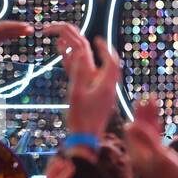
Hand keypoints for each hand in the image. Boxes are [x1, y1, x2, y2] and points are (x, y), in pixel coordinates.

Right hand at [46, 23, 121, 139]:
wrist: (85, 139)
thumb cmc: (81, 118)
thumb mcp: (77, 92)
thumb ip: (79, 70)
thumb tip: (80, 50)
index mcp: (105, 84)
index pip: (111, 61)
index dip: (105, 49)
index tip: (97, 39)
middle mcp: (106, 87)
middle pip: (103, 62)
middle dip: (91, 49)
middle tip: (78, 39)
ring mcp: (100, 93)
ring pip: (94, 69)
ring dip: (83, 57)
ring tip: (68, 45)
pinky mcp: (94, 98)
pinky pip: (88, 77)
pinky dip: (79, 66)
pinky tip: (67, 60)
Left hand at [124, 96, 177, 177]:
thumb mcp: (160, 157)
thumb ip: (147, 140)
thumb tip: (132, 124)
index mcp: (138, 154)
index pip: (133, 129)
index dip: (139, 114)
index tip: (145, 99)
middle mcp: (140, 155)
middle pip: (139, 130)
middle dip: (144, 114)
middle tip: (150, 97)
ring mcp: (148, 159)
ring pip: (146, 135)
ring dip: (151, 119)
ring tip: (155, 105)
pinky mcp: (156, 161)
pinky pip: (153, 141)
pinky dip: (155, 130)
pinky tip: (159, 124)